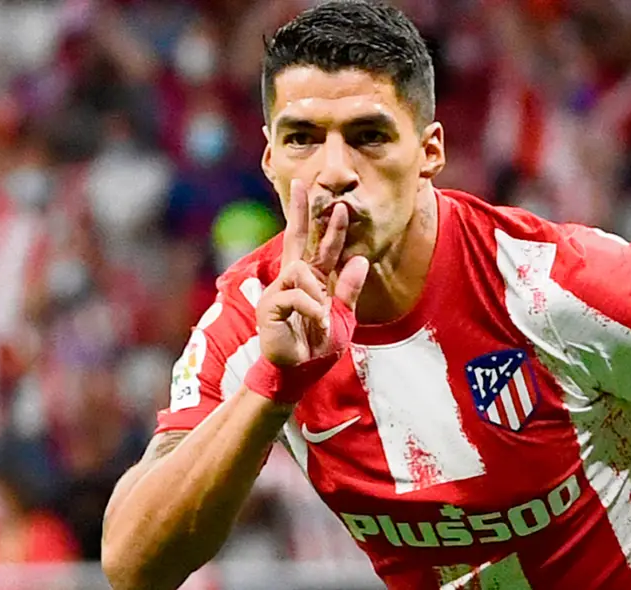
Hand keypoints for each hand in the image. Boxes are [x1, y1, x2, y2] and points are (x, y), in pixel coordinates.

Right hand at [255, 179, 369, 366]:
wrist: (299, 372)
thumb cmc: (318, 346)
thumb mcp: (343, 316)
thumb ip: (349, 290)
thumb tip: (360, 259)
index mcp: (312, 281)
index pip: (321, 247)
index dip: (330, 227)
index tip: (339, 205)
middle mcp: (293, 280)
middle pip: (296, 238)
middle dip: (301, 211)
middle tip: (305, 185)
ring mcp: (279, 291)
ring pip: (300, 271)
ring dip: (317, 295)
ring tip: (323, 317)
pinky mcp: (270, 306)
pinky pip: (295, 296)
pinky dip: (311, 310)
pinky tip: (318, 323)